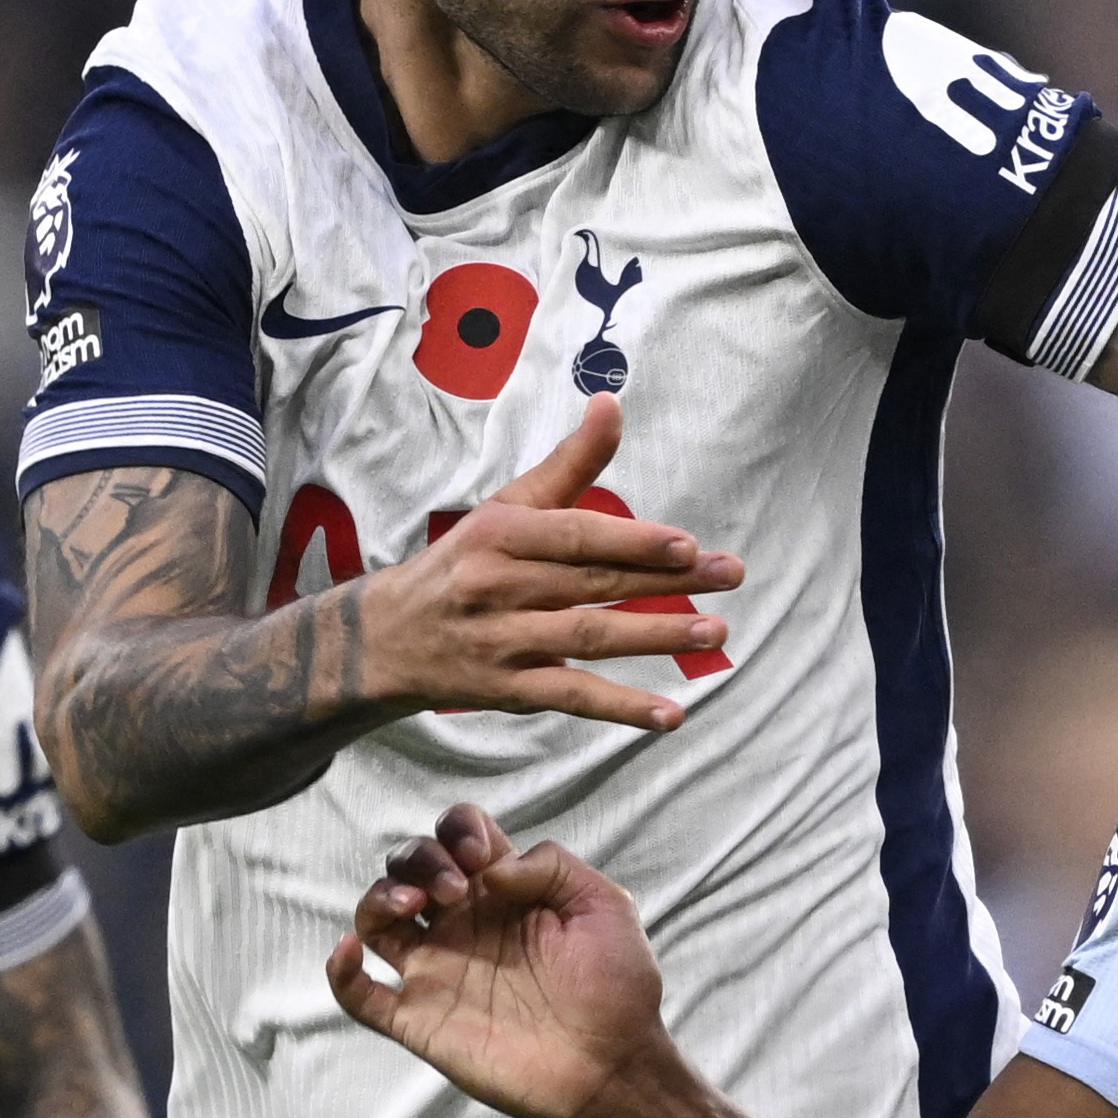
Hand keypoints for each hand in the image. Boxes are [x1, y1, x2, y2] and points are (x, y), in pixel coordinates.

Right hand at [327, 803, 669, 1117]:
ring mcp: (438, 971)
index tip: (482, 856)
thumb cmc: (617, 989)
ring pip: (376, 918)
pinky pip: (360, 996)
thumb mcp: (604, 905)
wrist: (613, 1069)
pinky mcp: (421, 1020)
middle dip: (420, 859)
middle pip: (408, 866)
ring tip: (414, 904)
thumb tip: (491, 871)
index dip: (458, 829)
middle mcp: (463, 926)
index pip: (456, 836)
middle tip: (454, 889)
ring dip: (380, 897)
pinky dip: (340, 971)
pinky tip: (350, 950)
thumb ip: (552, 865)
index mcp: (503, 893)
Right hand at [358, 397, 741, 729]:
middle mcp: (497, 585)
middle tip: (729, 574)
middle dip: (665, 581)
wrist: (388, 637)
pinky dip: (622, 708)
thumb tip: (612, 404)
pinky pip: (571, 698)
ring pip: (587, 639)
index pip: (574, 535)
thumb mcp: (506, 507)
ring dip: (655, 636)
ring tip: (715, 631)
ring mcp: (502, 641)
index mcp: (500, 533)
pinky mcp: (508, 690)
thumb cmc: (465, 562)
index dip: (631, 541)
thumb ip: (568, 465)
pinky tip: (669, 714)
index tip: (687, 544)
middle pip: (591, 583)